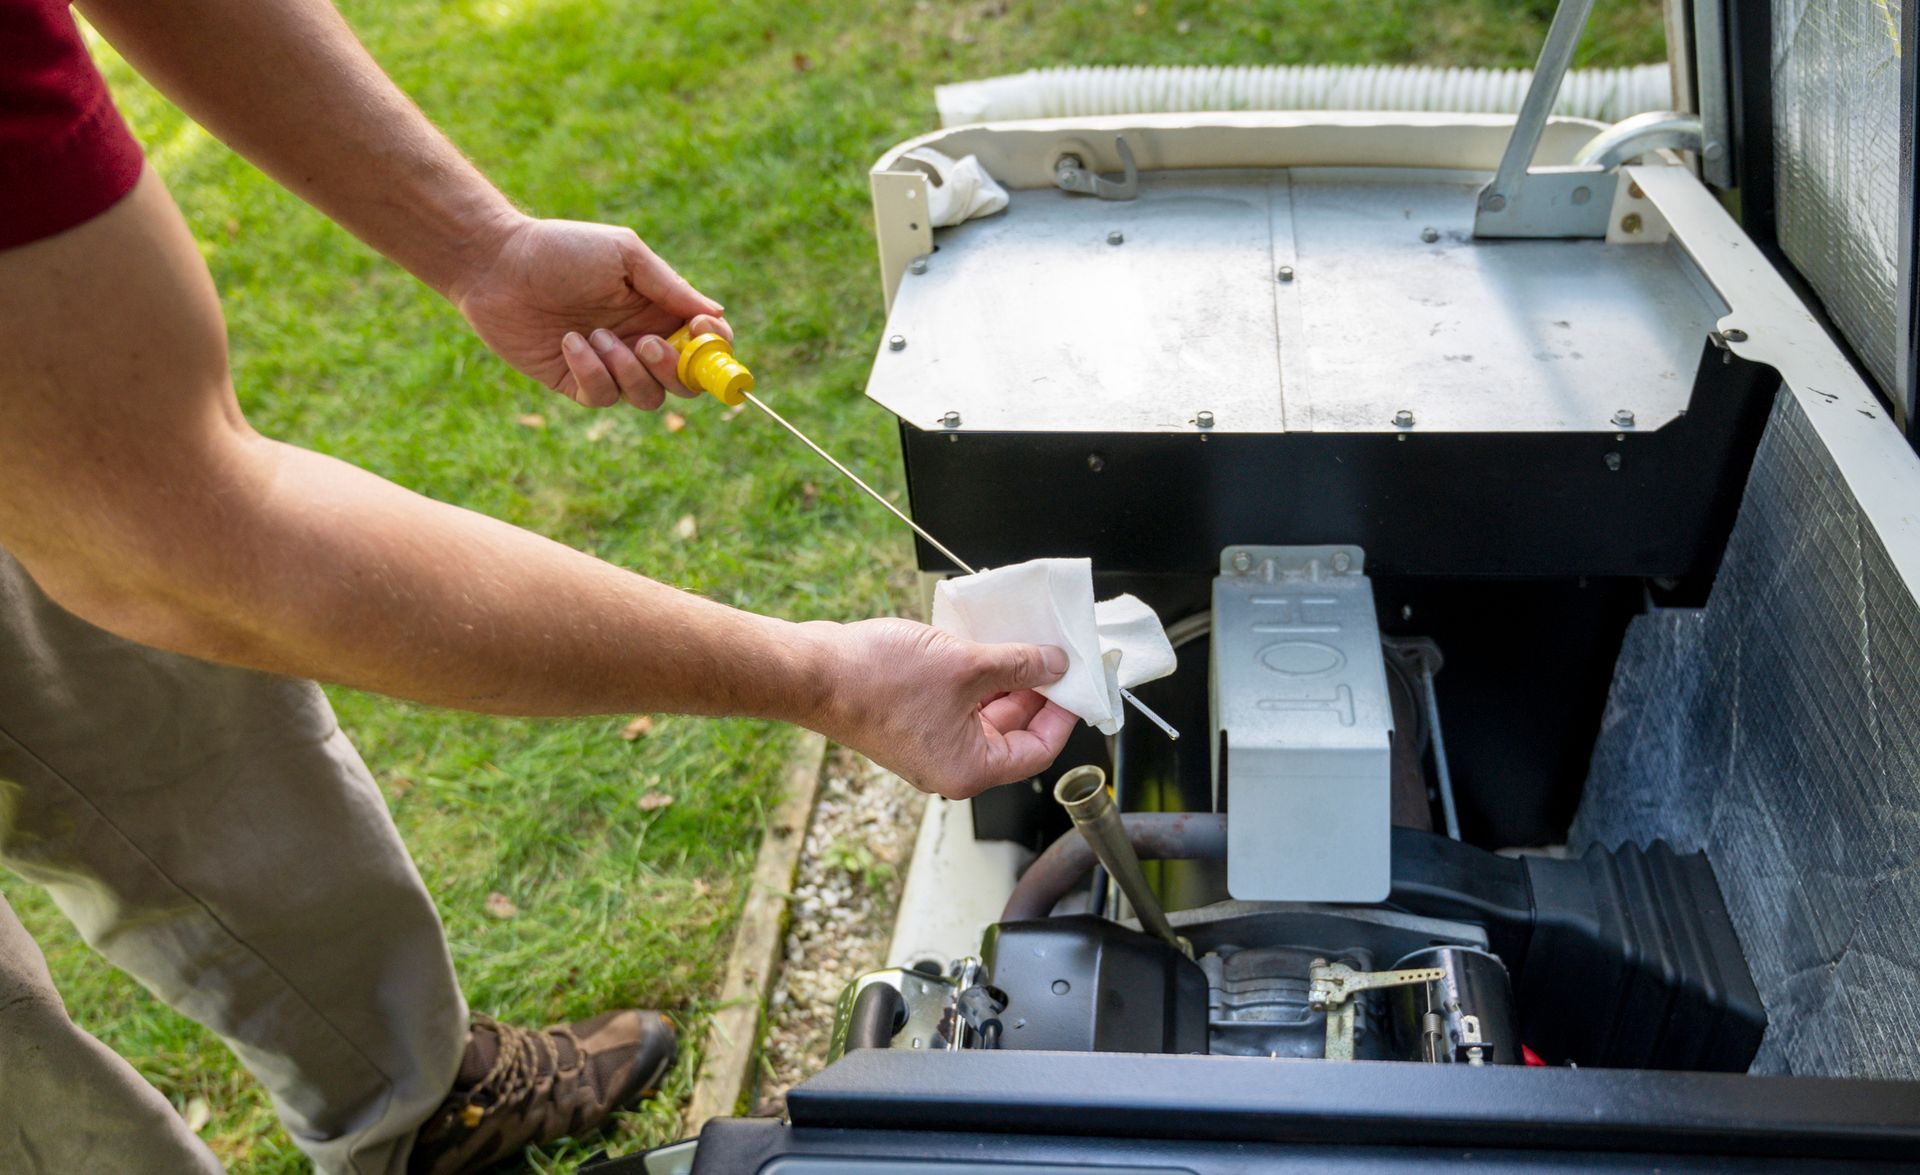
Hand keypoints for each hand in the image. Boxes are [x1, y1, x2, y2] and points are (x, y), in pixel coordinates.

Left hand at [453, 215, 731, 408]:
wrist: (496, 263)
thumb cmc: (561, 249)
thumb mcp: (623, 255)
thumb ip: (670, 286)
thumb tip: (717, 315)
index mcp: (659, 310)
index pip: (705, 346)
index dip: (715, 350)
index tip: (702, 332)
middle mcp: (640, 342)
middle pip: (685, 383)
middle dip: (675, 370)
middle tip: (649, 343)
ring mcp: (609, 366)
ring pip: (647, 398)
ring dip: (628, 370)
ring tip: (597, 334)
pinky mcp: (575, 382)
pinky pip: (602, 397)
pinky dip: (592, 373)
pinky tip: (569, 342)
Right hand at [812, 618, 1078, 799]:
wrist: (813, 672)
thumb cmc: (876, 681)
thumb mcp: (965, 665)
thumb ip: (1019, 664)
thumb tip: (1055, 664)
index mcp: (970, 769)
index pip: (1038, 750)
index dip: (1063, 713)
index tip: (1076, 682)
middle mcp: (951, 766)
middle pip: (1014, 733)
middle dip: (1035, 691)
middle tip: (1052, 655)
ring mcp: (929, 745)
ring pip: (985, 716)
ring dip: (1004, 681)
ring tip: (1018, 643)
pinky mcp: (912, 723)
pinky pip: (959, 705)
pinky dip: (976, 680)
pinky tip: (983, 646)